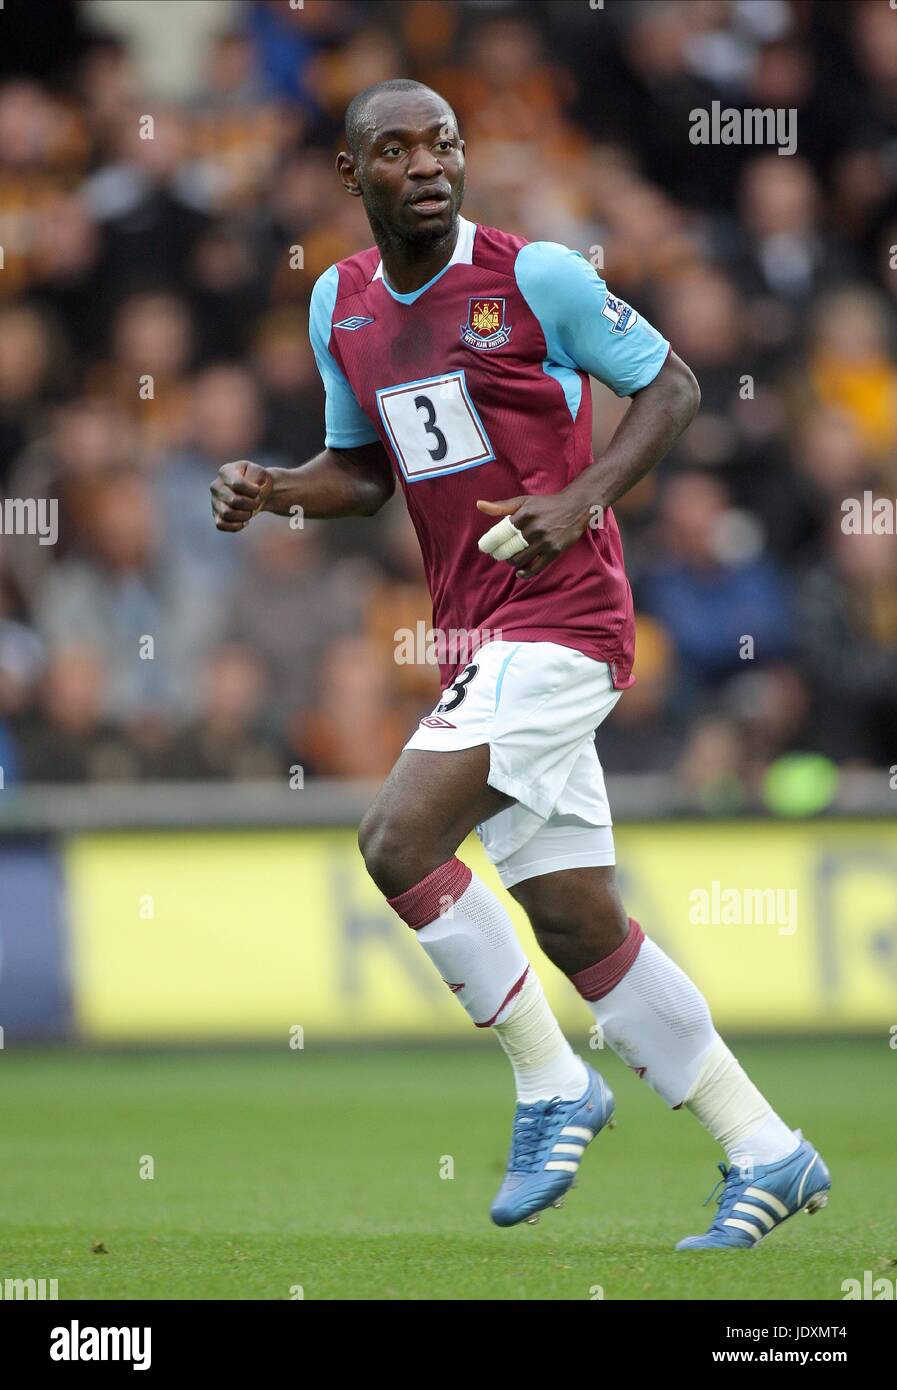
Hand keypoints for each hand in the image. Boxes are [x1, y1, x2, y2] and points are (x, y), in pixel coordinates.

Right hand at [211, 459, 272, 531]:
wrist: (258, 493)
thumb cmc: (258, 481)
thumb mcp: (261, 473)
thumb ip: (257, 476)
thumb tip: (251, 487)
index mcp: (225, 471)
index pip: (237, 484)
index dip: (253, 491)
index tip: (258, 490)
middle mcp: (216, 486)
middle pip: (234, 500)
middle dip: (251, 504)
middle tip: (257, 502)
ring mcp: (215, 501)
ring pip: (227, 514)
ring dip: (244, 515)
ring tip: (250, 511)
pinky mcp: (216, 515)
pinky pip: (221, 525)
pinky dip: (236, 526)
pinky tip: (245, 522)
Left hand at [476, 493, 591, 578]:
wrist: (575, 507)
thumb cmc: (545, 505)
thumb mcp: (523, 501)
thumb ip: (501, 506)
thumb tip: (479, 505)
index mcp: (524, 514)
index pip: (499, 534)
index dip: (489, 544)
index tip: (484, 548)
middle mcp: (534, 528)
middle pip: (507, 550)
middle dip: (499, 554)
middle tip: (498, 553)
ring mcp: (545, 541)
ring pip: (519, 560)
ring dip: (512, 561)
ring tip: (512, 557)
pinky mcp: (554, 551)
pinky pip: (535, 568)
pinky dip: (524, 573)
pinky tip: (520, 572)